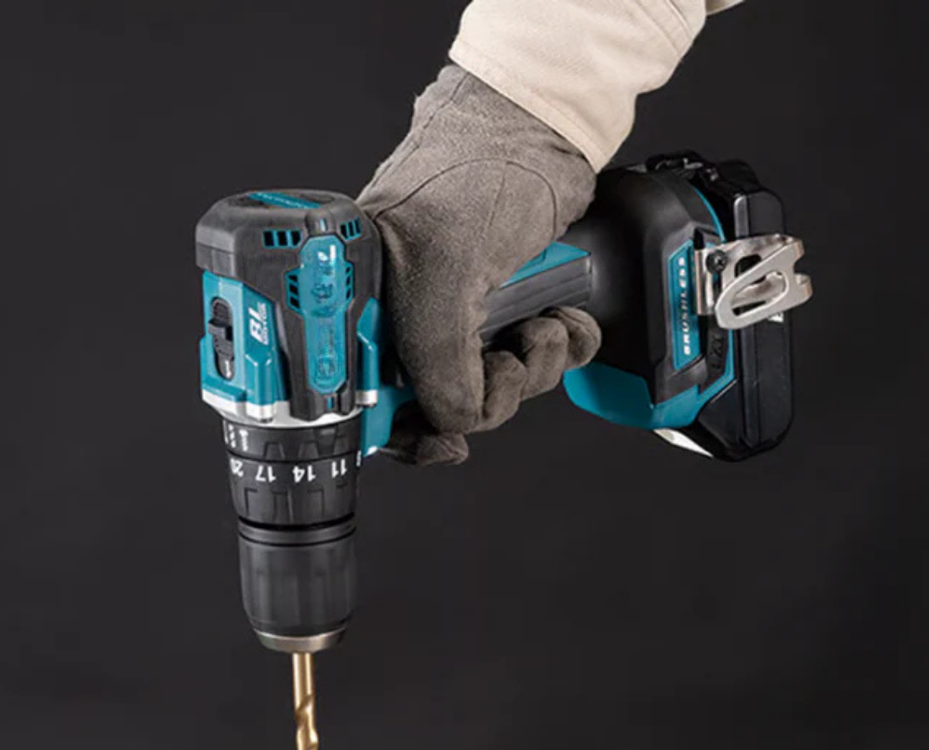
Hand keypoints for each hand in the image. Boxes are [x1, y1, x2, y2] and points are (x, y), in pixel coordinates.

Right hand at [358, 66, 601, 465]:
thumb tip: (451, 420)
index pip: (370, 405)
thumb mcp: (445, 274)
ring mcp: (459, 319)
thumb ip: (438, 365)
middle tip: (504, 359)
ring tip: (541, 321)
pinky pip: (535, 363)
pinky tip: (563, 317)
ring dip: (534, 366)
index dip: (409, 433)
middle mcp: (407, 321)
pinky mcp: (506, 312)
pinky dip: (562, 349)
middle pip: (443, 407)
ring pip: (496, 389)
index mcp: (365, 313)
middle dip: (491, 394)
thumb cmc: (474, 170)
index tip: (443, 442)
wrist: (541, 128)